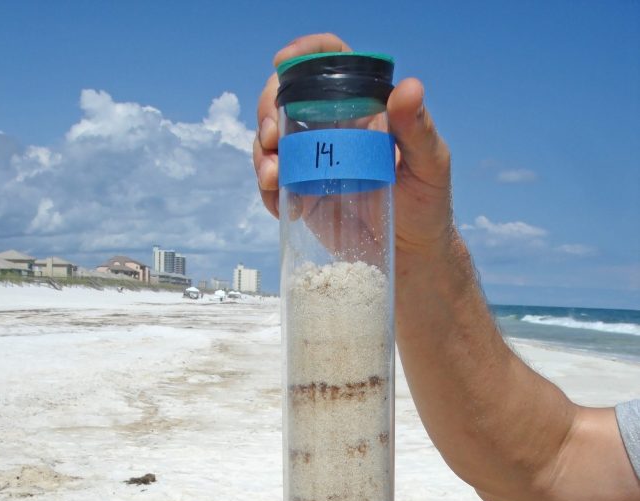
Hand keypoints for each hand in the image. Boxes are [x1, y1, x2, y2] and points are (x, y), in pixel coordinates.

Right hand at [253, 33, 454, 264]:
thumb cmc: (427, 203)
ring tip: (272, 178)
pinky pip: (274, 185)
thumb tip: (408, 87)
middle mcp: (334, 129)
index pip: (331, 64)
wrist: (412, 253)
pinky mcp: (303, 194)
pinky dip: (268, 192)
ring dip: (262, 154)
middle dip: (267, 110)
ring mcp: (314, 162)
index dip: (304, 54)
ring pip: (272, 141)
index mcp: (364, 108)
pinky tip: (281, 205)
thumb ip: (419, 130)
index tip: (283, 61)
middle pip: (287, 99)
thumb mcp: (430, 165)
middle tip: (271, 137)